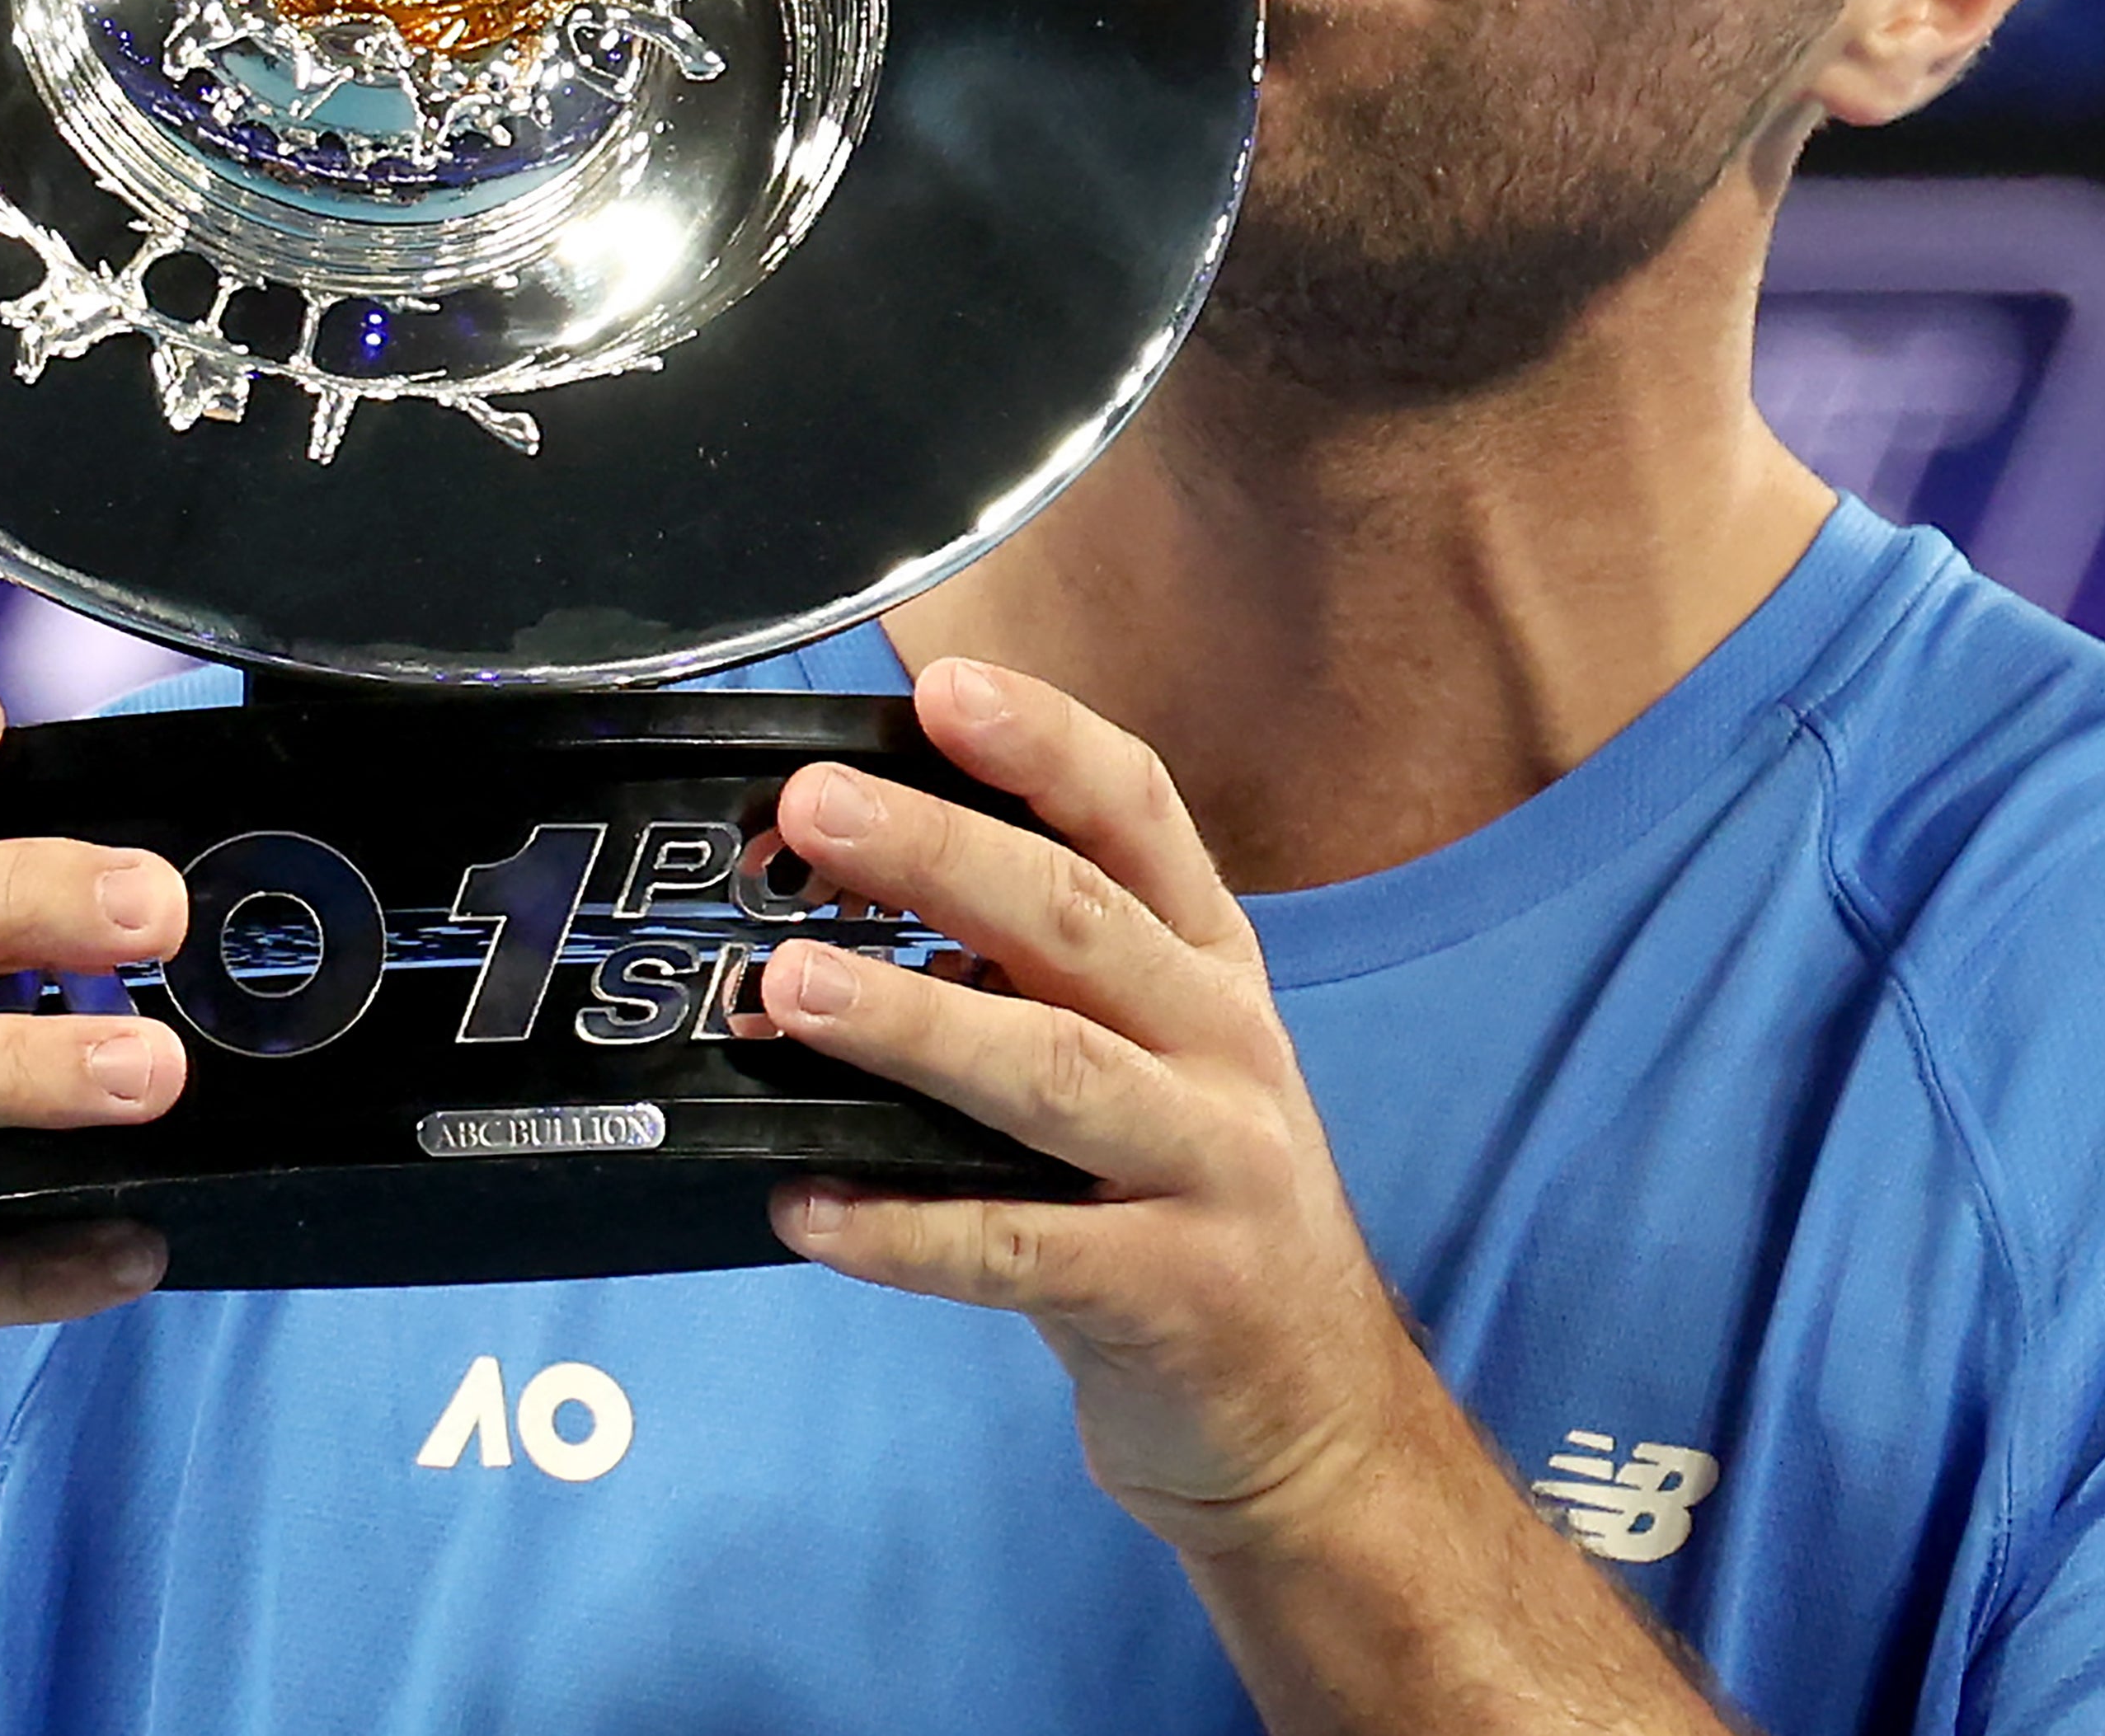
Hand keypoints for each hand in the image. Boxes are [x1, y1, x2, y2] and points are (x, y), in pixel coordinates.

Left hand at [752, 659, 1440, 1560]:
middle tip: (817, 810)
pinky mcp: (1168, 1296)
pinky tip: (804, 1206)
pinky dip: (901, 1229)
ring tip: (791, 987)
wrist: (1314, 1417)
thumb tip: (841, 907)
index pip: (1139, 817)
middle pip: (1081, 923)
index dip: (1044, 744)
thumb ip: (1033, 984)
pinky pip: (1016, 1251)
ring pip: (1053, 1071)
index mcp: (1211, 970)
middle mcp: (1221, 1049)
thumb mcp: (1152, 1065)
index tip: (941, 687)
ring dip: (914, 1021)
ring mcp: (1207, 1172)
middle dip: (943, 852)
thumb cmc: (1193, 1213)